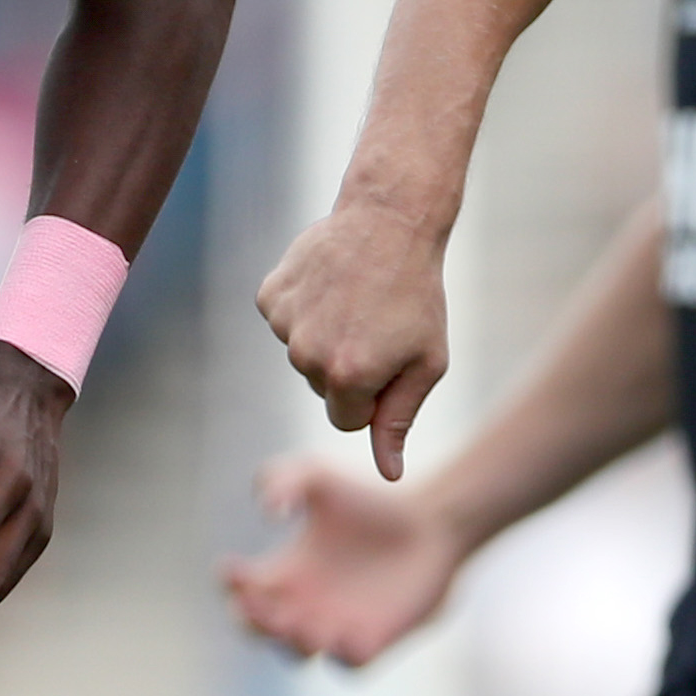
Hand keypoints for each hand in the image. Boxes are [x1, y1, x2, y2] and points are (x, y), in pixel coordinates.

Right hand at [223, 453, 463, 664]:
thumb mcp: (316, 477)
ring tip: (299, 623)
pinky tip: (346, 634)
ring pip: (298, 654)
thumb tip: (269, 512)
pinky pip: (350, 664)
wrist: (430, 521)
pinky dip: (343, 656)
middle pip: (259, 629)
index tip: (234, 565)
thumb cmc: (370, 499)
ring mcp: (336, 627)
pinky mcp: (374, 640)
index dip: (230, 584)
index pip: (240, 591)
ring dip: (291, 643)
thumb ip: (281, 480)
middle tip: (260, 600)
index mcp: (284, 573)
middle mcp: (303, 606)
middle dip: (252, 620)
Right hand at [255, 202, 451, 478]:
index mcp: (348, 377)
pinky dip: (306, 308)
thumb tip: (389, 475)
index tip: (389, 361)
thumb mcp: (425, 364)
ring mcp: (284, 324)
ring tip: (356, 300)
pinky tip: (332, 285)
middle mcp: (307, 354)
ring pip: (302, 354)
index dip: (372, 395)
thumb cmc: (417, 296)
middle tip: (375, 323)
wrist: (389, 219)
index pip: (347, 419)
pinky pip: (285, 322)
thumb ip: (399, 423)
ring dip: (326, 336)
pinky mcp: (269, 296)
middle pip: (322, 388)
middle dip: (347, 367)